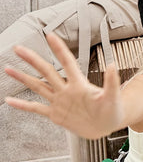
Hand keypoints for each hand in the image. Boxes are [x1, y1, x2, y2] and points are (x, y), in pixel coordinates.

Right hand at [5, 33, 123, 139]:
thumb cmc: (113, 111)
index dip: (59, 49)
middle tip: (19, 49)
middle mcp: (67, 90)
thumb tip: (113, 65)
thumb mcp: (113, 97)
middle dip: (32, 59)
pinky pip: (36, 109)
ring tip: (9, 68)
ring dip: (24, 78)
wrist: (108, 126)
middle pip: (46, 71)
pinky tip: (11, 101)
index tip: (50, 35)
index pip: (67, 62)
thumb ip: (112, 82)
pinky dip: (23, 106)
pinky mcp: (57, 115)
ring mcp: (60, 102)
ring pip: (38, 86)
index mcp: (79, 84)